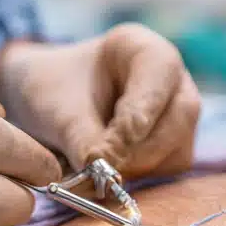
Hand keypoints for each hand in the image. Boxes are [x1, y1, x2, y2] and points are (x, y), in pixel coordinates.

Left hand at [0, 24, 200, 178]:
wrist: (45, 105)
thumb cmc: (51, 93)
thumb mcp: (56, 111)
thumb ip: (81, 138)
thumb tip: (103, 174)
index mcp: (142, 48)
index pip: (160, 71)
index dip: (144, 108)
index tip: (120, 139)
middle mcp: (170, 79)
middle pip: (180, 114)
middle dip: (141, 147)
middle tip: (103, 169)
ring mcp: (176, 114)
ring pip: (178, 147)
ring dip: (138, 166)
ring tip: (95, 172)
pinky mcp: (172, 147)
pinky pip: (168, 167)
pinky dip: (138, 176)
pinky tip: (105, 175)